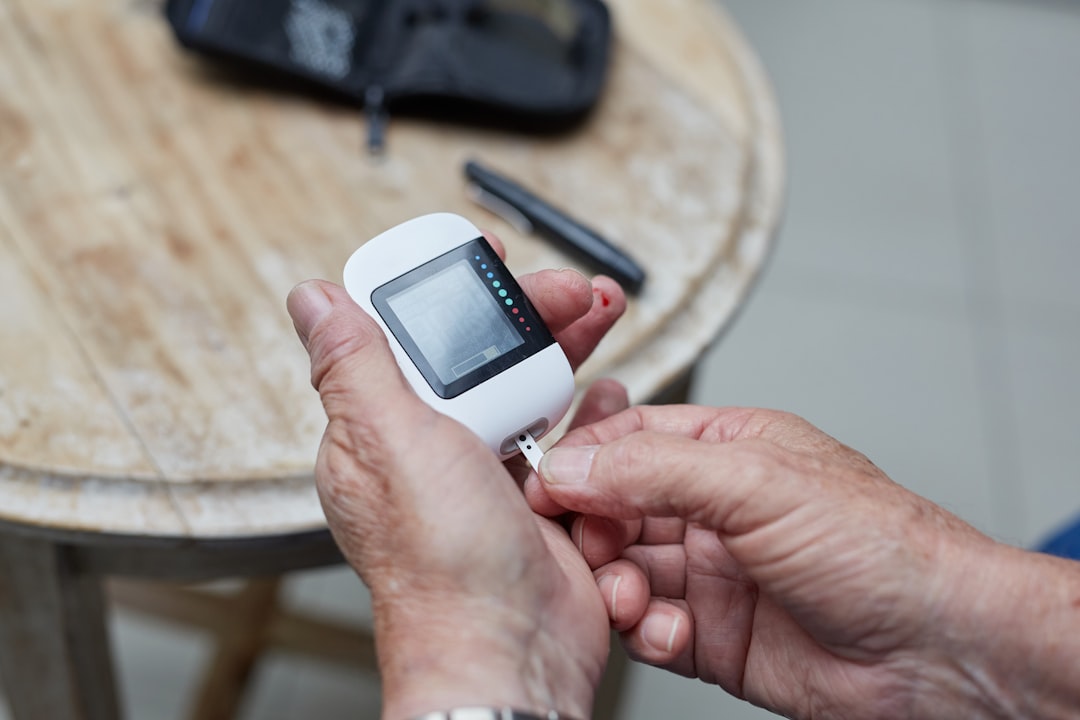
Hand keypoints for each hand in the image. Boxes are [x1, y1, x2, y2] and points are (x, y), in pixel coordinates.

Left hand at [287, 240, 626, 719]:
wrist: (513, 648)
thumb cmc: (442, 563)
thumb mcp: (391, 443)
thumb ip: (355, 366)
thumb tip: (313, 300)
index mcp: (378, 432)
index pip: (404, 338)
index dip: (444, 294)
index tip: (483, 261)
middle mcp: (429, 449)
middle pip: (476, 354)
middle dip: (524, 312)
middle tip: (564, 289)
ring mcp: (484, 472)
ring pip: (523, 386)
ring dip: (563, 344)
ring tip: (599, 310)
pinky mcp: (534, 496)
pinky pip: (561, 433)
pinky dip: (587, 406)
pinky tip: (607, 386)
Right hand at [534, 406, 1079, 718]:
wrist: (936, 650)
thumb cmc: (880, 548)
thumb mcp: (756, 483)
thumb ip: (652, 468)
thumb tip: (571, 462)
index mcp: (727, 452)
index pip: (628, 441)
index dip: (581, 460)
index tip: (543, 483)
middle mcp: (714, 511)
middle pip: (615, 509)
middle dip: (593, 530)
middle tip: (588, 548)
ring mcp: (713, 575)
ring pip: (625, 572)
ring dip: (615, 586)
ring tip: (632, 597)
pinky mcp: (715, 636)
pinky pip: (651, 629)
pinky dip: (648, 632)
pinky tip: (672, 632)